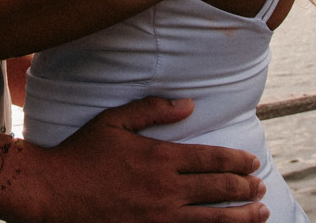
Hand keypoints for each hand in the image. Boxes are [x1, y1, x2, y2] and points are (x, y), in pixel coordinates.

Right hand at [24, 97, 267, 222]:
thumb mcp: (114, 121)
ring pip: (213, 219)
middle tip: (260, 186)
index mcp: (159, 158)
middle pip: (219, 189)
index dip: (237, 162)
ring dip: (242, 216)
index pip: (211, 159)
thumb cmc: (81, 153)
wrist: (53, 192)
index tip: (252, 163)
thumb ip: (152, 110)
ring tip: (261, 214)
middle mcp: (166, 189)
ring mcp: (160, 217)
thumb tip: (189, 104)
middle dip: (246, 188)